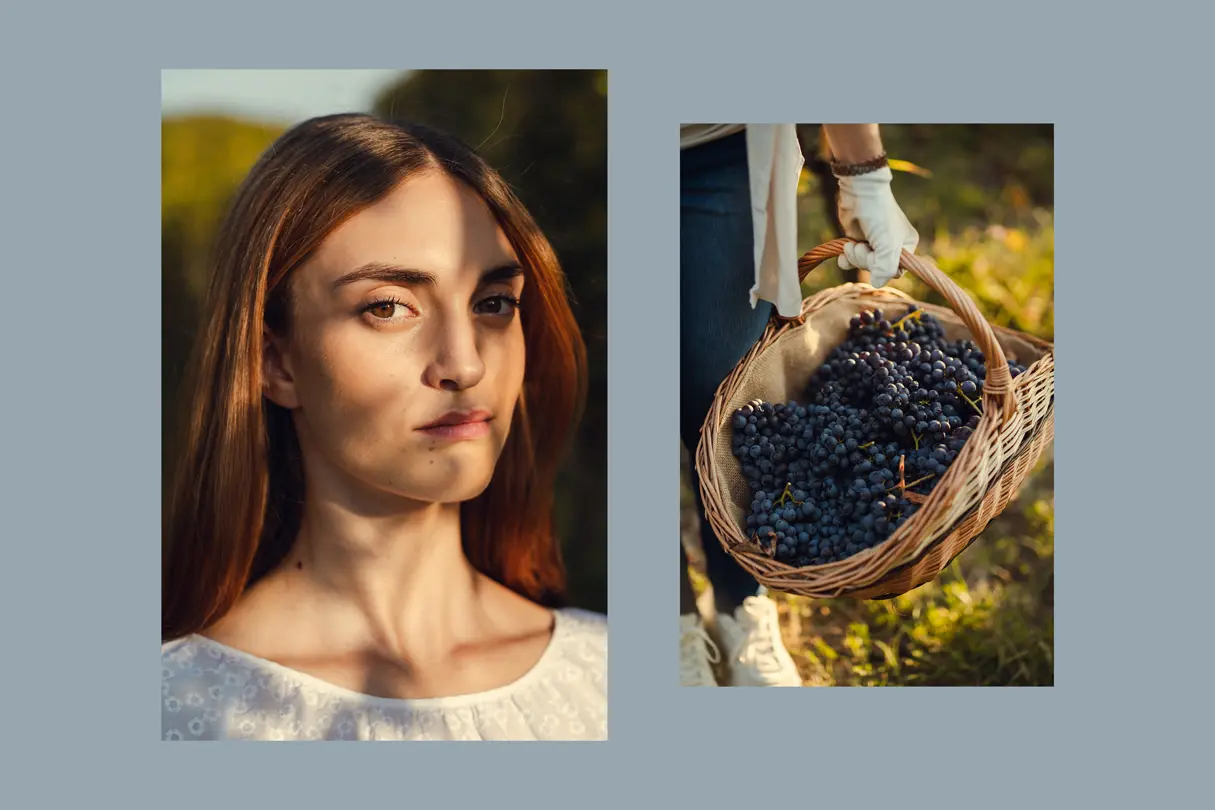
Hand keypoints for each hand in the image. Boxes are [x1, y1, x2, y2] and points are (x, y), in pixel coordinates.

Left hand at [835, 166, 918, 287]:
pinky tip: (843, 253)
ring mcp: (874, 245)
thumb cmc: (878, 214)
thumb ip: (886, 266)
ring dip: (854, 258)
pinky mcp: (858, 242)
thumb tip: (878, 283)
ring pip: (863, 266)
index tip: (874, 253)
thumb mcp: (887, 242)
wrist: (858, 191)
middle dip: (865, 261)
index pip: (895, 271)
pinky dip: (846, 259)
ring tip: (850, 246)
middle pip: (878, 269)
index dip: (882, 267)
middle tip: (860, 247)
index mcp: (906, 246)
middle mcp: (892, 247)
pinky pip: (852, 261)